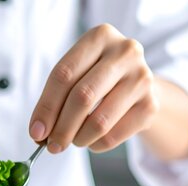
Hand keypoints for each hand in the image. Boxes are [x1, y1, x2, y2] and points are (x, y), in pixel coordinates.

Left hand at [29, 24, 159, 153]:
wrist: (136, 83)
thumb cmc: (96, 77)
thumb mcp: (76, 75)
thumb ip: (55, 100)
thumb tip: (39, 134)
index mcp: (100, 36)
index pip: (64, 75)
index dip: (46, 107)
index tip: (36, 132)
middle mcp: (125, 52)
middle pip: (83, 97)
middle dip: (62, 128)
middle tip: (52, 146)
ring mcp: (142, 77)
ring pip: (100, 121)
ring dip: (79, 139)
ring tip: (73, 141)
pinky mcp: (151, 104)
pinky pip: (115, 135)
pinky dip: (97, 145)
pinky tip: (92, 141)